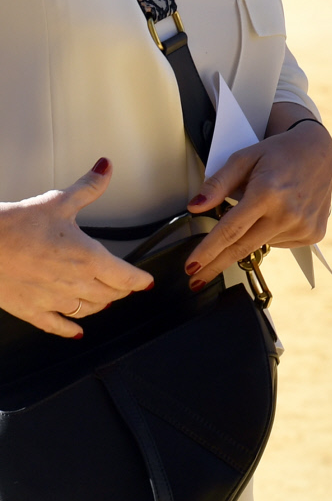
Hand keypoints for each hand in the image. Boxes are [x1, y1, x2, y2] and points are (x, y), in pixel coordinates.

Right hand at [0, 159, 153, 336]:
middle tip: (124, 286)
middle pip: (110, 294)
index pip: (125, 277)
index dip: (139, 280)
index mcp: (87, 257)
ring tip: (104, 300)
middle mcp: (74, 282)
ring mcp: (52, 299)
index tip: (145, 282)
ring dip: (100, 305)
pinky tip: (76, 332)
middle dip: (121, 290)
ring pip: (88, 310)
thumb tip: (104, 169)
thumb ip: (88, 188)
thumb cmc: (16, 225)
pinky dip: (69, 329)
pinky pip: (56, 325)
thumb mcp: (58, 202)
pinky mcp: (30, 310)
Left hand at [185, 109, 331, 286]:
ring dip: (250, 236)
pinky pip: (280, 244)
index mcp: (267, 192)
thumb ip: (218, 183)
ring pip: (261, 244)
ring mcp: (303, 226)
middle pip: (241, 247)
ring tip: (260, 211)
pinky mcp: (313, 233)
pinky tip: (278, 215)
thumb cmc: (280, 153)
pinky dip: (271, 234)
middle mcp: (287, 213)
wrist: (319, 152)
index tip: (191, 267)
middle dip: (216, 265)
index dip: (207, 251)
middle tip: (196, 280)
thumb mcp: (244, 158)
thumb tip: (195, 206)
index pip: (230, 230)